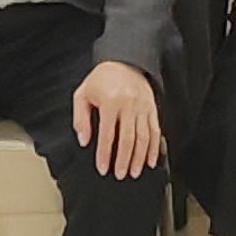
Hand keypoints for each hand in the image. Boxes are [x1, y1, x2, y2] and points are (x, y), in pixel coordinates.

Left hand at [74, 58, 165, 176]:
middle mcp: (129, 105)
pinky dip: (154, 148)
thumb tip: (84, 140)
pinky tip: (150, 160)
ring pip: (143, 137)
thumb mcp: (83, 94)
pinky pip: (155, 131)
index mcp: (111, 101)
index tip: (103, 168)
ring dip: (139, 157)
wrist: (125, 61)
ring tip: (134, 172)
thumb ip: (80, 118)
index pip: (107, 134)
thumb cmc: (102, 79)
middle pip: (128, 139)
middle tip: (120, 174)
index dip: (104, 154)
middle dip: (124, 160)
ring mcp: (143, 107)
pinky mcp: (152, 108)